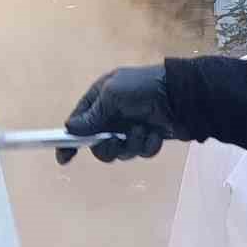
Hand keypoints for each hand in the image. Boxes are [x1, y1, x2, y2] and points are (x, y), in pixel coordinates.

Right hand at [56, 63, 184, 163]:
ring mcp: (131, 128)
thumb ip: (92, 115)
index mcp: (101, 99)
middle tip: (115, 142)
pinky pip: (141, 152)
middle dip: (107, 147)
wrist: (183, 95)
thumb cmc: (144, 88)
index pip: (79, 123)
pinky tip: (157, 134)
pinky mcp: (149, 138)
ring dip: (131, 144)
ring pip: (120, 151)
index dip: (70, 141)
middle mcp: (114, 115)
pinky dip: (148, 145)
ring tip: (143, 130)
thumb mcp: (112, 95)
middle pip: (98, 144)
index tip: (64, 158)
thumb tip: (70, 128)